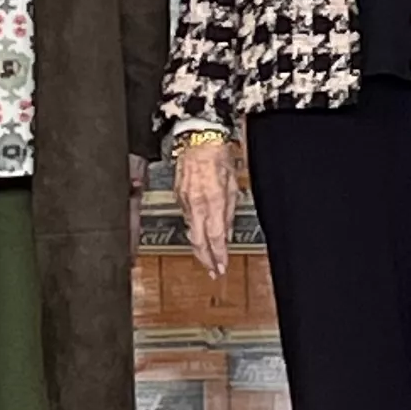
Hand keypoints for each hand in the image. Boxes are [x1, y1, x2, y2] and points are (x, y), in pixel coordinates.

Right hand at [175, 138, 239, 279]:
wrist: (197, 139)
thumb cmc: (218, 156)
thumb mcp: (233, 184)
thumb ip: (230, 210)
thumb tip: (228, 231)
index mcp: (213, 201)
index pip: (216, 237)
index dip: (219, 255)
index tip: (222, 267)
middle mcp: (196, 204)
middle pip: (198, 241)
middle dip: (205, 259)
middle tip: (212, 270)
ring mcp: (184, 201)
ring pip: (191, 230)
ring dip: (199, 245)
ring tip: (207, 255)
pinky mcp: (177, 196)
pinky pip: (186, 217)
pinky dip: (193, 227)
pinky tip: (199, 231)